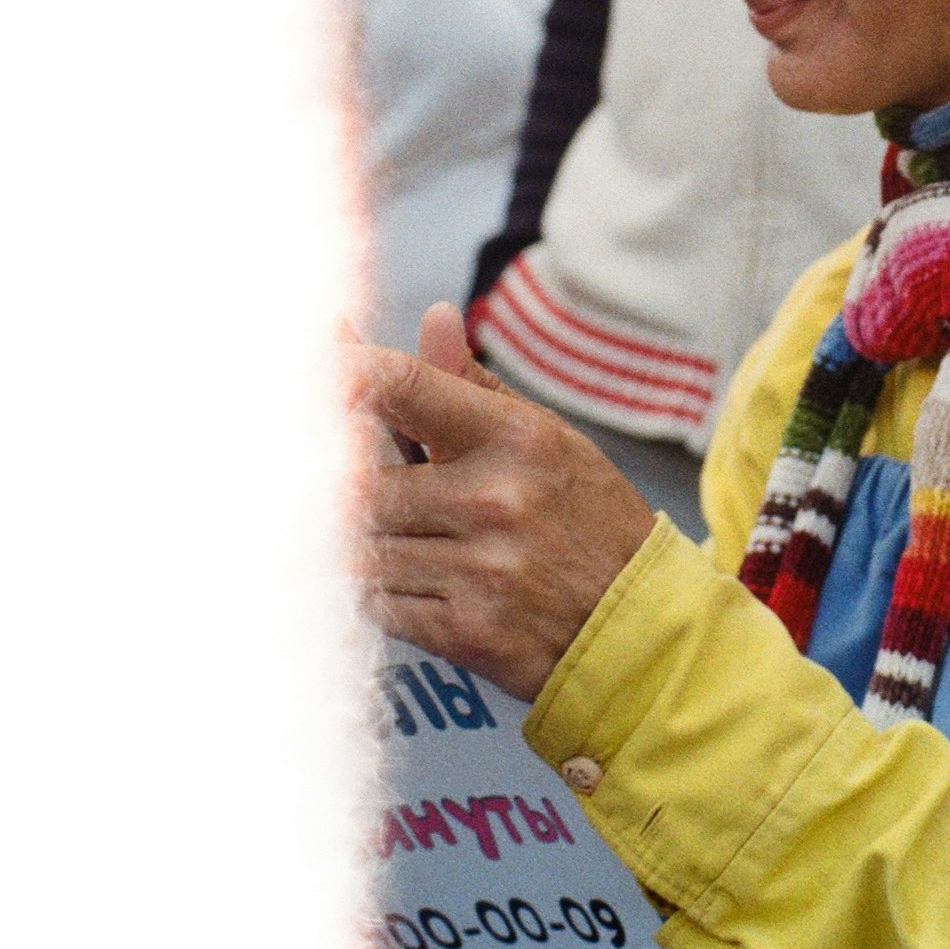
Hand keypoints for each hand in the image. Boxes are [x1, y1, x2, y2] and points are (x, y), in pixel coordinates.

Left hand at [347, 303, 658, 702]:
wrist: (638, 626)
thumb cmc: (586, 520)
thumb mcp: (545, 439)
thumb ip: (471, 385)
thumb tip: (433, 316)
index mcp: (514, 437)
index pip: (403, 386)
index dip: (342, 371)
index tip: (311, 372)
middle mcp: (493, 499)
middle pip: (359, 479)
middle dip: (337, 481)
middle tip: (318, 475)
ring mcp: (478, 569)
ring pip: (360, 544)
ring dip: (357, 540)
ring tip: (382, 535)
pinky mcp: (462, 632)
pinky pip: (376, 604)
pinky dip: (375, 591)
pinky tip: (403, 579)